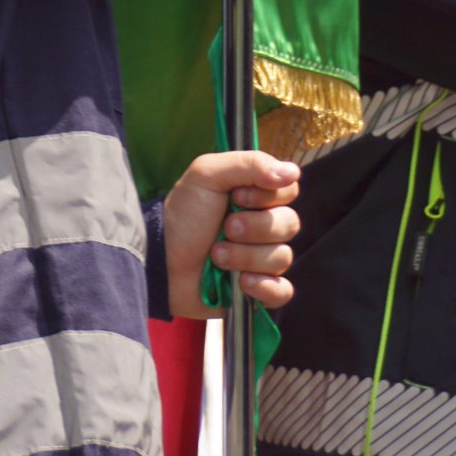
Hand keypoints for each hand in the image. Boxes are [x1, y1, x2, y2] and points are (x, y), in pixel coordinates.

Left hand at [162, 148, 299, 320]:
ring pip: (282, 257)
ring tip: (217, 256)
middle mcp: (263, 224)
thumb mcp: (207, 174)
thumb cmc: (183, 214)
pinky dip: (265, 287)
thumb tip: (292, 172)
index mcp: (254, 194)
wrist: (162, 261)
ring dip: (246, 256)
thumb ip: (249, 164)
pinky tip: (242, 282)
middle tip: (225, 228)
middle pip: (289, 223)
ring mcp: (261, 258)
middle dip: (254, 227)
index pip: (288, 190)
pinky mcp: (258, 289)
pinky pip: (282, 291)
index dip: (267, 196)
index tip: (237, 196)